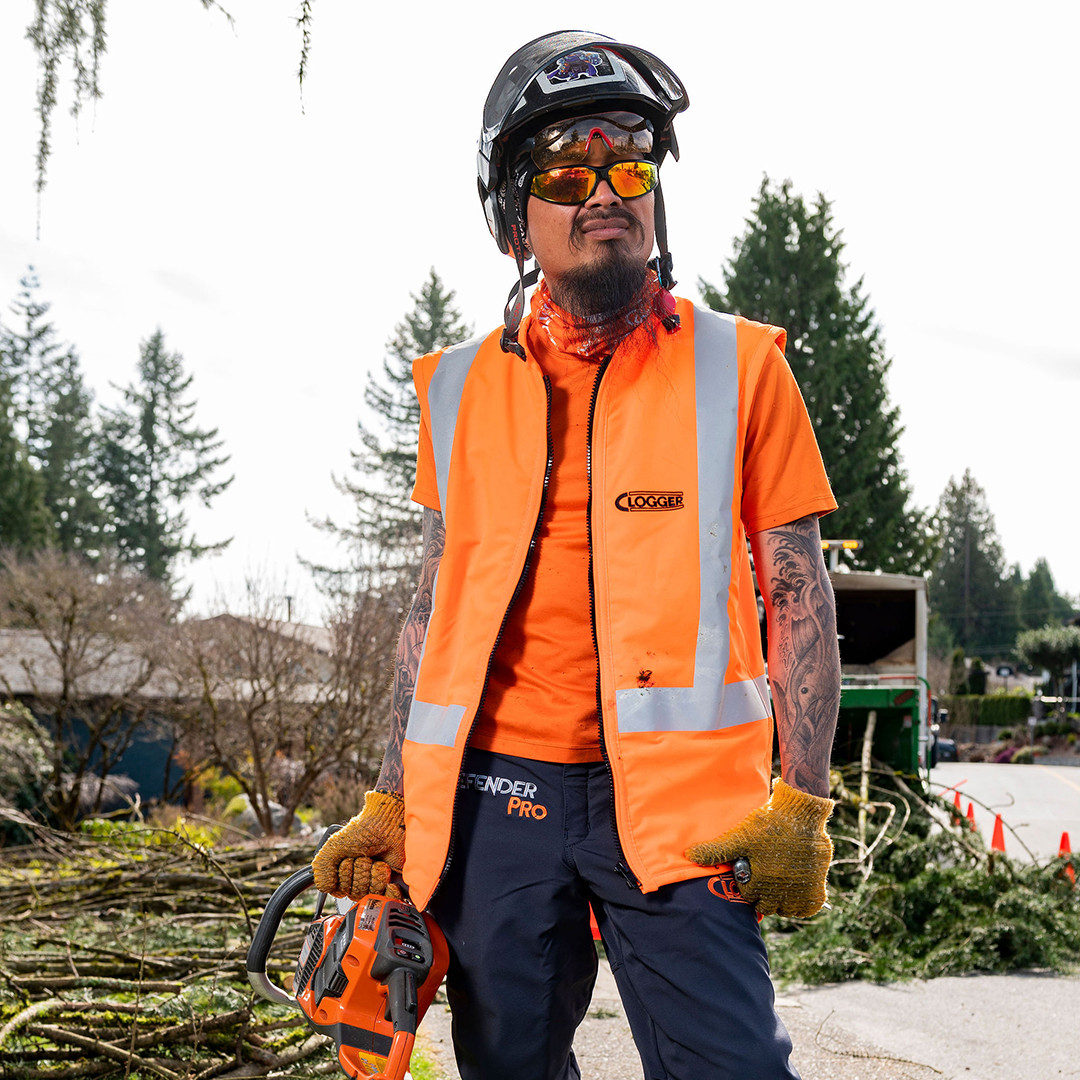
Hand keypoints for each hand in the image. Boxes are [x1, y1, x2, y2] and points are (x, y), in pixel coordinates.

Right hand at [312, 791, 405, 900]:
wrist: (389, 823)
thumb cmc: (364, 831)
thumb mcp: (334, 846)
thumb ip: (322, 867)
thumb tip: (325, 888)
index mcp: (344, 874)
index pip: (340, 891)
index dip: (345, 876)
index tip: (348, 860)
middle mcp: (360, 880)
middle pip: (356, 894)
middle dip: (361, 873)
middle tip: (366, 857)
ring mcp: (377, 882)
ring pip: (372, 894)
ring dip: (375, 875)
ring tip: (379, 861)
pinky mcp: (394, 883)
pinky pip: (390, 899)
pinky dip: (390, 891)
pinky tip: (390, 881)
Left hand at [685, 778, 832, 917]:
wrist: (800, 813)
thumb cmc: (767, 824)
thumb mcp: (739, 837)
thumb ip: (716, 850)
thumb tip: (689, 855)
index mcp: (760, 882)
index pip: (748, 897)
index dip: (748, 883)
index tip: (751, 869)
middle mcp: (781, 892)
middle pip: (767, 905)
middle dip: (763, 893)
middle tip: (765, 873)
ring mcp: (800, 891)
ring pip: (787, 909)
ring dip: (782, 901)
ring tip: (779, 880)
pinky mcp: (817, 886)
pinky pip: (809, 907)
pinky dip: (802, 904)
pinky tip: (796, 888)